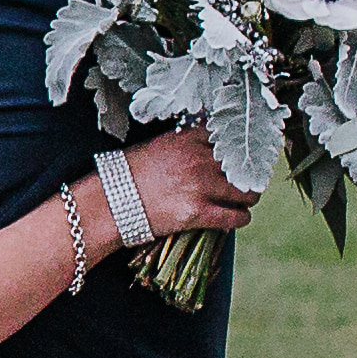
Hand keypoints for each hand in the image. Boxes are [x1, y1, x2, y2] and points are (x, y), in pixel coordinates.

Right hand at [111, 132, 255, 241]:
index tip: (243, 159)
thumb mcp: (159, 146)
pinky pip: (236, 217)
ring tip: (243, 201)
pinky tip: (237, 218)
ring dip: (248, 198)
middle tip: (246, 183)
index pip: (231, 140)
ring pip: (245, 193)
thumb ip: (188, 144)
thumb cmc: (129, 172)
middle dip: (247, 176)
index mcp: (190, 139)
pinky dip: (240, 219)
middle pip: (243, 166)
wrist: (109, 201)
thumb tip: (211, 150)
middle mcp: (198, 159)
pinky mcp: (198, 214)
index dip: (240, 151)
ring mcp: (199, 186)